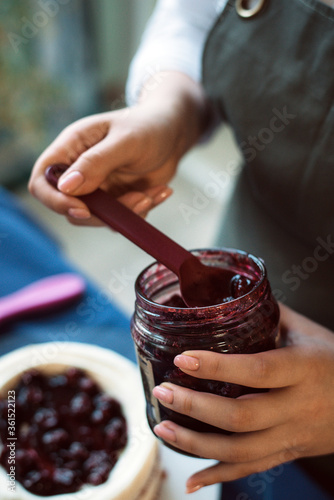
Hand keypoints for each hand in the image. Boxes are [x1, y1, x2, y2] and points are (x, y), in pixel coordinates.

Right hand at [28, 72, 208, 225]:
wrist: (174, 133)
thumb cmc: (149, 126)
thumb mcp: (125, 141)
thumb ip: (96, 162)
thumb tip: (65, 187)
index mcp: (71, 147)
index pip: (43, 179)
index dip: (55, 199)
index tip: (84, 209)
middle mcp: (79, 169)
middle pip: (69, 206)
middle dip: (103, 212)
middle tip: (138, 200)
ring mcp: (97, 187)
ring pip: (97, 217)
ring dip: (127, 213)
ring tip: (151, 194)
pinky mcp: (116, 199)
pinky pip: (120, 218)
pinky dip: (141, 211)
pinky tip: (158, 192)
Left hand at [152, 304, 333, 493]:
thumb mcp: (307, 332)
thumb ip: (269, 315)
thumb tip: (229, 298)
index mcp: (304, 369)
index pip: (258, 370)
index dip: (218, 366)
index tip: (183, 358)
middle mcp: (298, 407)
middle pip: (242, 416)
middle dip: (196, 407)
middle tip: (163, 391)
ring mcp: (293, 435)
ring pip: (241, 450)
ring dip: (197, 443)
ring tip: (162, 428)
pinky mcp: (289, 452)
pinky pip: (252, 469)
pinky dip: (219, 475)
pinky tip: (192, 481)